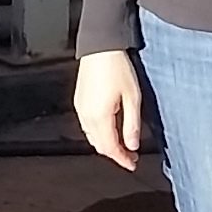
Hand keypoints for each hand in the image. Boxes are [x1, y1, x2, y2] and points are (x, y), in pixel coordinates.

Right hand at [75, 51, 146, 171]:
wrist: (100, 46)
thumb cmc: (117, 67)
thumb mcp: (133, 97)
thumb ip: (132, 124)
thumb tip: (132, 145)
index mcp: (99, 117)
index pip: (110, 148)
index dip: (122, 159)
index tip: (132, 164)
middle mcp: (86, 115)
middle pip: (99, 145)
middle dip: (115, 154)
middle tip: (130, 157)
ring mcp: (80, 108)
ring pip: (92, 137)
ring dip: (106, 144)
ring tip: (123, 145)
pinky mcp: (79, 101)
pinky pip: (87, 126)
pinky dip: (98, 133)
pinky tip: (110, 130)